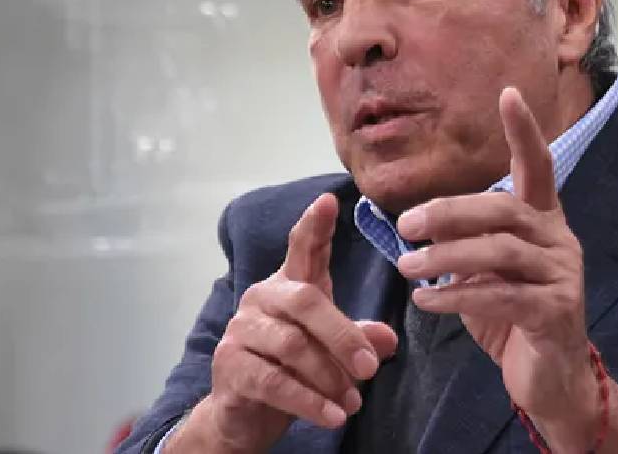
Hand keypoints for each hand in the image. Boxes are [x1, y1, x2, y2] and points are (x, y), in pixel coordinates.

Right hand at [166, 194, 397, 453]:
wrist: (245, 415)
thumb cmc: (292, 370)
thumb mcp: (331, 352)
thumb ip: (357, 338)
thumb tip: (387, 339)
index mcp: (289, 286)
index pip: (301, 248)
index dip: (314, 225)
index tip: (328, 201)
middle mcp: (261, 299)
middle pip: (306, 301)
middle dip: (343, 336)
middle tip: (370, 369)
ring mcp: (241, 330)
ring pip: (292, 345)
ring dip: (329, 377)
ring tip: (353, 402)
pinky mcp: (230, 366)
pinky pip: (274, 381)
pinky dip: (309, 402)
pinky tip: (333, 416)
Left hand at [396, 87, 617, 452]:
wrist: (551, 382)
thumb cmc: (513, 319)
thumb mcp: (485, 274)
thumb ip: (464, 245)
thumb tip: (415, 226)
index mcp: (543, 223)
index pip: (538, 167)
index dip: (524, 131)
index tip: (508, 92)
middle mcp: (558, 241)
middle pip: (504, 209)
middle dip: (450, 212)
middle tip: (406, 225)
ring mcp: (563, 276)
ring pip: (501, 251)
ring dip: (446, 256)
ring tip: (406, 266)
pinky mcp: (557, 313)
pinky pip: (501, 296)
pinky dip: (457, 296)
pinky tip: (426, 301)